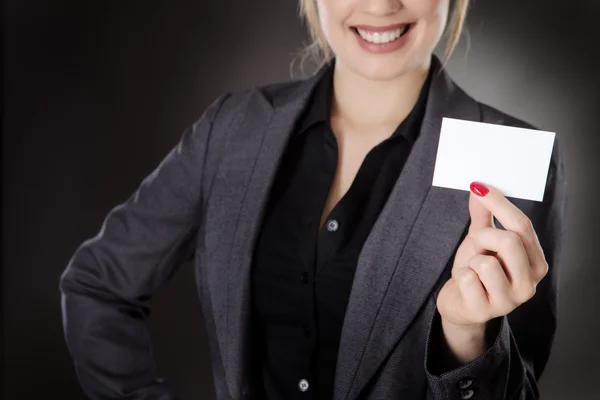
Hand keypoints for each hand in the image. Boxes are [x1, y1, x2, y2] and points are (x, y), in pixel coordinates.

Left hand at [437, 182, 548, 328]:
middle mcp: (529, 285)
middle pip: (509, 241)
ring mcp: (508, 302)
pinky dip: (460, 276)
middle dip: (484, 236)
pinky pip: (467, 279)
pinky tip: (465, 285)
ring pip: (486, 262)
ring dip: (471, 260)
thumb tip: (479, 188)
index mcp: (535, 263)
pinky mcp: (484, 311)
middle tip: (476, 242)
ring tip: (472, 269)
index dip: (500, 204)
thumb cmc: (476, 271)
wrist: (460, 305)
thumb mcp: (481, 242)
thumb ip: (483, 216)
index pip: (523, 227)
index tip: (478, 187)